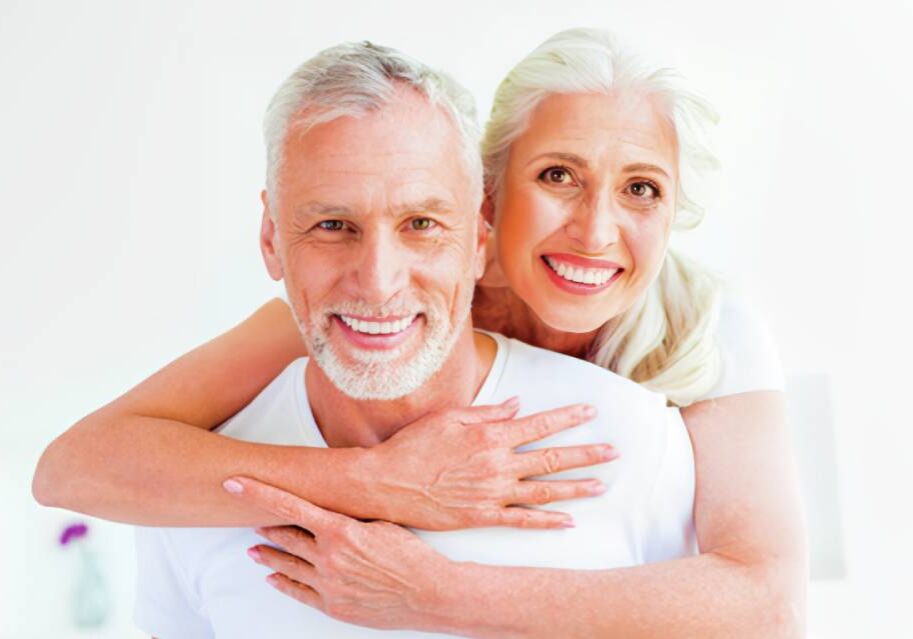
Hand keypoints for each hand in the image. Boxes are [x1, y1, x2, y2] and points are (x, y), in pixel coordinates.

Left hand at [229, 477, 454, 631]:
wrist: (429, 594)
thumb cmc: (411, 555)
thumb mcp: (381, 524)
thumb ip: (350, 517)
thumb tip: (330, 508)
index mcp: (340, 531)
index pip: (289, 506)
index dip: (259, 494)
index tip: (235, 483)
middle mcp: (329, 558)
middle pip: (286, 536)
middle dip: (265, 524)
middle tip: (248, 516)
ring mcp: (328, 584)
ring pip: (287, 565)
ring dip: (267, 554)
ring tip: (252, 547)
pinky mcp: (332, 606)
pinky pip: (298, 592)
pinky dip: (281, 582)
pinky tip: (272, 576)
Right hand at [360, 399, 615, 529]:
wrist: (385, 483)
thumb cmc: (413, 445)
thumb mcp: (448, 417)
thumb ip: (486, 412)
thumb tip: (517, 406)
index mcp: (490, 435)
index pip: (540, 424)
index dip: (568, 417)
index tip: (591, 411)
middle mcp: (497, 464)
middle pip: (552, 458)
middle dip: (586, 454)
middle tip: (613, 452)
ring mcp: (492, 493)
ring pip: (545, 491)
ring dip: (576, 487)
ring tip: (602, 485)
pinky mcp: (482, 517)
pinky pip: (522, 520)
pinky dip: (547, 521)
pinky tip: (568, 521)